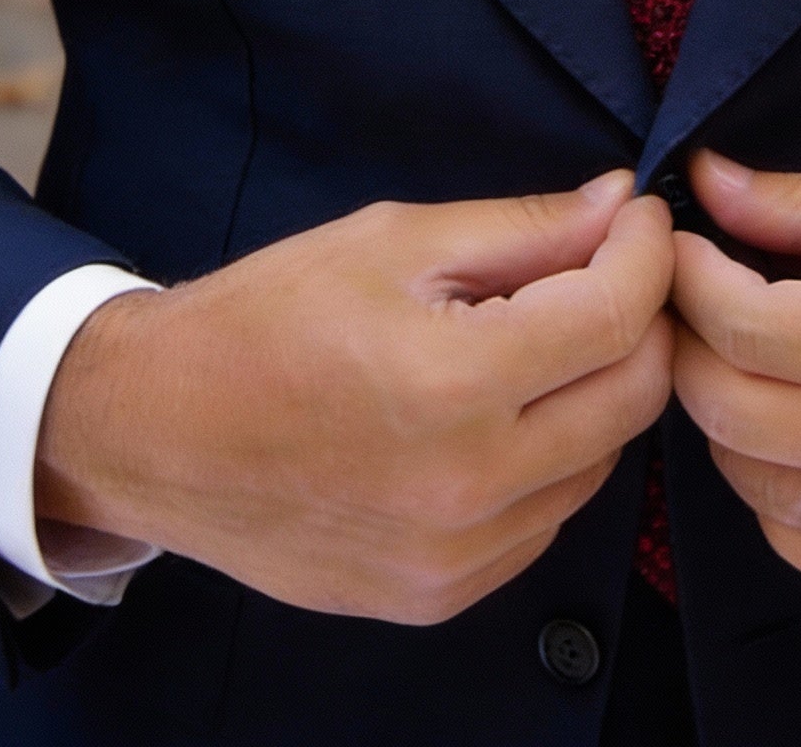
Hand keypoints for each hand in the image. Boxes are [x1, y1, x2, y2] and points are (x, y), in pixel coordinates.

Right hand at [36, 171, 673, 622]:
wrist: (153, 432)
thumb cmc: (265, 319)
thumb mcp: (393, 240)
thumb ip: (523, 227)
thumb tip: (621, 204)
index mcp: (452, 383)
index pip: (615, 316)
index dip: (647, 253)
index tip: (642, 218)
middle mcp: (467, 486)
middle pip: (633, 397)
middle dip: (641, 319)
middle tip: (611, 268)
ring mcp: (455, 558)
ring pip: (602, 463)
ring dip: (599, 390)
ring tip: (545, 336)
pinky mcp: (439, 596)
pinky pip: (546, 519)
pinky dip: (553, 457)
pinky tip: (504, 410)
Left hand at [669, 153, 800, 608]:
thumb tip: (710, 181)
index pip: (744, 325)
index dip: (690, 277)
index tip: (680, 244)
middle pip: (731, 410)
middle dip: (690, 344)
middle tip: (694, 299)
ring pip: (754, 488)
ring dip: (724, 419)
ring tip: (743, 361)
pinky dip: (775, 494)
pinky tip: (792, 437)